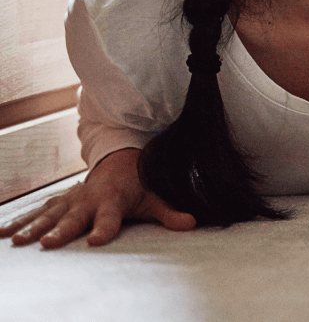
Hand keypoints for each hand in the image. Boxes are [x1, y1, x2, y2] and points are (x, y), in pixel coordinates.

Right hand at [0, 148, 195, 248]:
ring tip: (18, 241)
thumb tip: (192, 223)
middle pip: (74, 218)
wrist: (119, 161)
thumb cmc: (139, 186)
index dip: (104, 229)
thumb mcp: (155, 197)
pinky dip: (18, 220)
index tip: (95, 241)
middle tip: (49, 244)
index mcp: (113, 201)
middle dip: (61, 231)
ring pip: (49, 215)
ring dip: (33, 227)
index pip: (110, 219)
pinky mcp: (59, 202)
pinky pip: (36, 212)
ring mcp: (70, 200)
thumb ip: (170, 212)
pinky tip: (3, 233)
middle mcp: (88, 200)